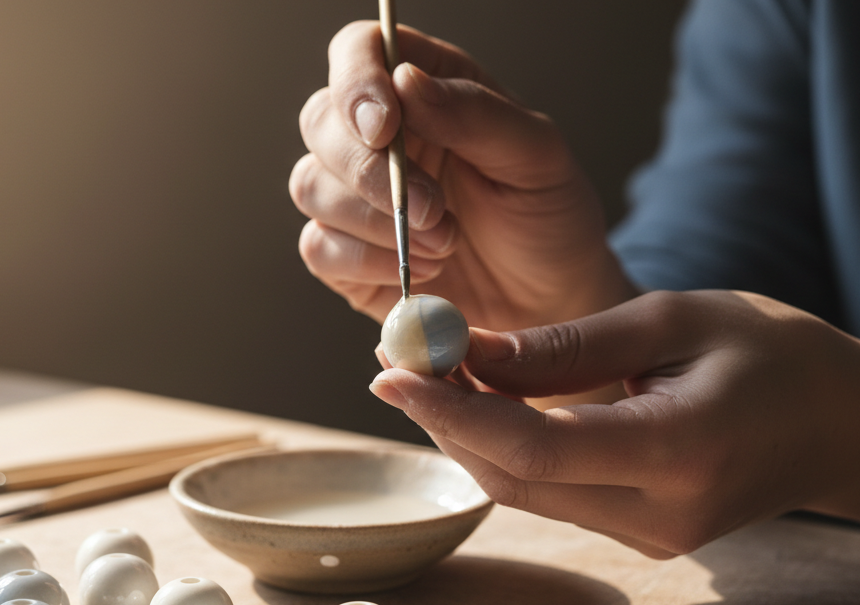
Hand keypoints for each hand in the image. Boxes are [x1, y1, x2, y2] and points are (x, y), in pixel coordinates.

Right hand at [291, 21, 636, 328]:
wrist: (548, 299)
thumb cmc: (547, 218)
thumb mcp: (536, 156)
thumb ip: (474, 114)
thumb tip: (405, 82)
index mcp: (424, 89)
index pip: (359, 51)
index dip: (357, 80)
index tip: (385, 127)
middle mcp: (380, 137)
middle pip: (320, 122)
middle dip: (369, 172)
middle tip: (434, 210)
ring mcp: (354, 197)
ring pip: (310, 186)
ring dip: (377, 223)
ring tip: (444, 244)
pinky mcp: (343, 255)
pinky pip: (317, 247)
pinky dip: (366, 262)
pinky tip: (420, 272)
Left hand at [368, 290, 859, 557]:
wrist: (842, 427)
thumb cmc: (776, 357)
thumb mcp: (674, 320)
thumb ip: (568, 346)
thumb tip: (469, 354)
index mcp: (677, 452)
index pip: (534, 448)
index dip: (451, 412)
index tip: (389, 373)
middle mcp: (658, 515)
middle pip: (513, 479)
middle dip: (444, 422)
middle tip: (398, 361)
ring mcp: (649, 538)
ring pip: (523, 492)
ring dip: (467, 436)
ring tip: (432, 373)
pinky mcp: (639, 536)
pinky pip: (550, 496)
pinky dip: (505, 451)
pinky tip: (482, 404)